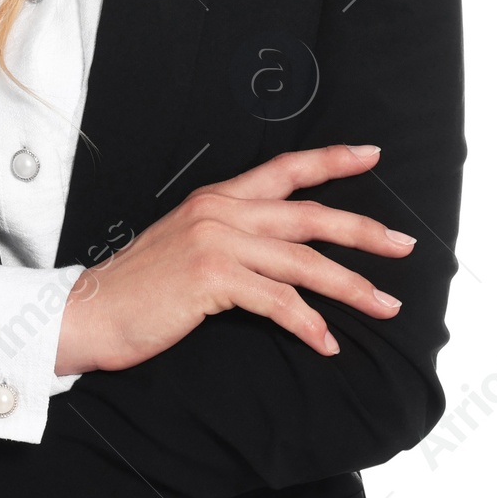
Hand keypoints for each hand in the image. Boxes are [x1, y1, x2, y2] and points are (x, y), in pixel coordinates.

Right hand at [55, 143, 416, 374]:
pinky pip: (277, 300)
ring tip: (385, 306)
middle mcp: (220, 211)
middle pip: (310, 215)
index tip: (372, 155)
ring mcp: (216, 241)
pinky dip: (307, 323)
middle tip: (405, 246)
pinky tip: (326, 342)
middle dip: (364, 231)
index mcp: (217, 198)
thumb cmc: (141, 288)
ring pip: (303, 261)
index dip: (332, 160)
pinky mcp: (212, 277)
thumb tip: (278, 254)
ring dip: (351, 286)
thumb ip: (229, 238)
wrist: (91, 309)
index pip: (285, 169)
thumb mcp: (187, 246)